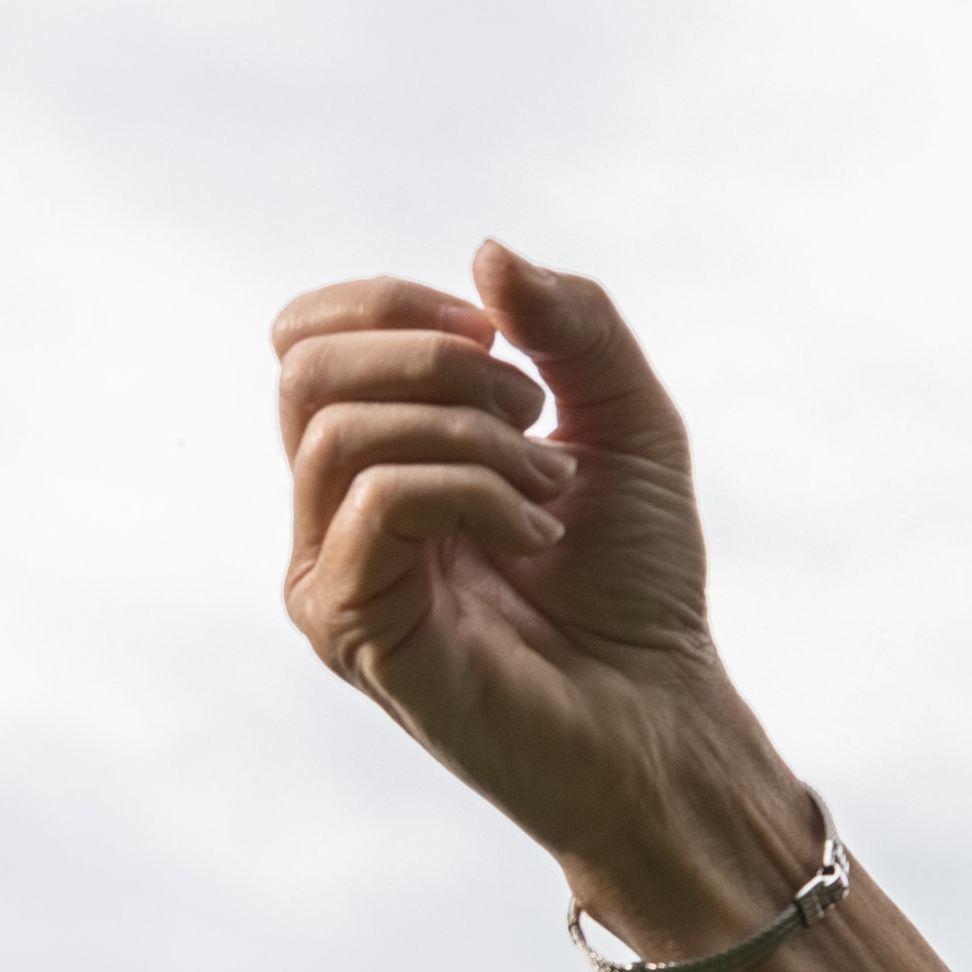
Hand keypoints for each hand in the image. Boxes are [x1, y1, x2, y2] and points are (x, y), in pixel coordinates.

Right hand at [273, 244, 817, 951]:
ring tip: (550, 490)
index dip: (394, 306)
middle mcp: (331, 516)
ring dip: (470, 434)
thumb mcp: (630, 424)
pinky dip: (474, 491)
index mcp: (374, 461)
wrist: (665, 718)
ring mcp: (329, 575)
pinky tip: (538, 539)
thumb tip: (486, 252)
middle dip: (439, 366)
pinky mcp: (349, 627)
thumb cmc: (641, 588)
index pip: (306, 339)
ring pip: (338, 429)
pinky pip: (376, 499)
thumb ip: (573, 328)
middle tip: (534, 418)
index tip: (500, 339)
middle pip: (307, 368)